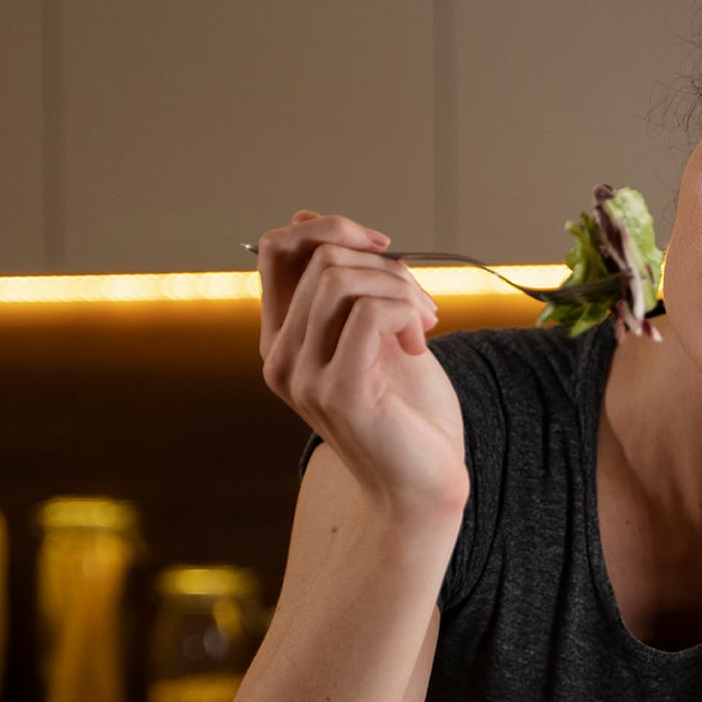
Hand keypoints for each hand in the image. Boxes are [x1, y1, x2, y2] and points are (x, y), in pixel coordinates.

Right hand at [257, 210, 466, 516]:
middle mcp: (280, 358)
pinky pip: (369, 313)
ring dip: (400, 288)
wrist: (424, 484)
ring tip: (426, 323)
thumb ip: (350, 285)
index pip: (275, 249)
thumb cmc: (408, 413)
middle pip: (320, 258)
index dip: (328, 228)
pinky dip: (407, 313)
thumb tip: (310, 217)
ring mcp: (304, 377)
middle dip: (386, 266)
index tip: (382, 249)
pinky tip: (422, 343)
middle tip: (424, 305)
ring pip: (341, 279)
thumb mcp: (377, 333)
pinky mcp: (338, 392)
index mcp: (282, 340)